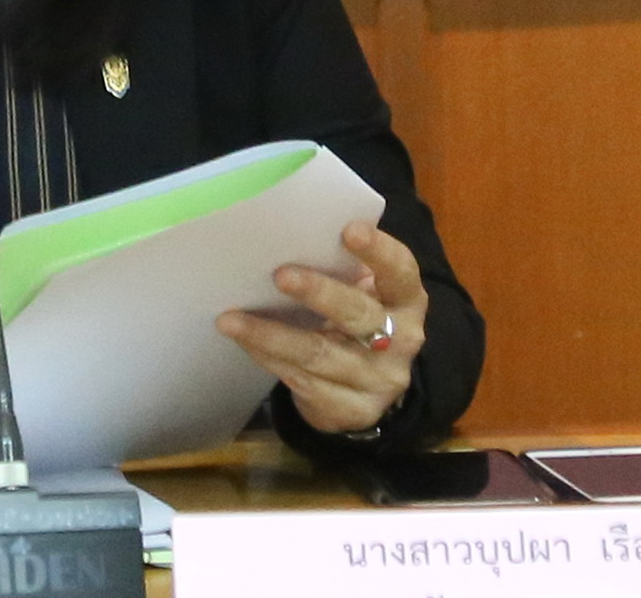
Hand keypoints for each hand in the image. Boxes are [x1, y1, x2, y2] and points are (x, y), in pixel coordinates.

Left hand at [218, 216, 427, 438]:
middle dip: (318, 292)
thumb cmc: (356, 317)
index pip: (400, 271)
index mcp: (407, 300)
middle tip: (279, 275)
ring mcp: (380, 381)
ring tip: (232, 320)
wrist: (366, 385)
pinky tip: (246, 343)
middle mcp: (402, 341)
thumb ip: (341, 267)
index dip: (378, 250)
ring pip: (321, 354)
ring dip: (272, 335)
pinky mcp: (354, 411)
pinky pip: (304, 383)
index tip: (349, 229)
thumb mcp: (362, 291)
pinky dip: (271, 359)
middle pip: (359, 314)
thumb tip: (284, 238)